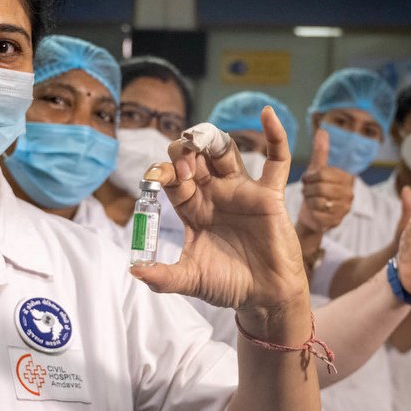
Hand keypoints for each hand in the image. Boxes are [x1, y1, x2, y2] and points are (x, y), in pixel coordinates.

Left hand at [131, 108, 308, 318]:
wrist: (265, 297)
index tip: (157, 175)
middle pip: (196, 160)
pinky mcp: (269, 195)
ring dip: (214, 141)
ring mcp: (241, 192)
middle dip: (185, 153)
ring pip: (227, 154)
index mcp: (192, 209)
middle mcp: (215, 195)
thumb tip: (133, 271)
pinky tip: (267, 114)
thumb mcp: (190, 279)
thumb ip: (162, 276)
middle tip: (181, 160)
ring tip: (203, 141)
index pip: (174, 180)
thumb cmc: (228, 285)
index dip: (165, 172)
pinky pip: (276, 160)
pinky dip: (275, 135)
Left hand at [297, 128, 354, 232]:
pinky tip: (312, 211)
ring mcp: (345, 209)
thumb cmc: (315, 190)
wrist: (311, 216)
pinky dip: (311, 212)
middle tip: (307, 191)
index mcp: (347, 178)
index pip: (322, 173)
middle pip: (321, 187)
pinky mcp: (336, 222)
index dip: (310, 177)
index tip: (307, 180)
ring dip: (309, 200)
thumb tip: (322, 130)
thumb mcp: (317, 170)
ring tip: (310, 199)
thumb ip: (320, 152)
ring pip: (318, 200)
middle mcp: (350, 193)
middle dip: (308, 189)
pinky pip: (318, 214)